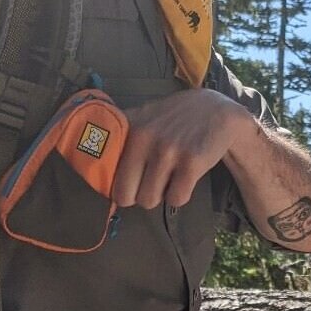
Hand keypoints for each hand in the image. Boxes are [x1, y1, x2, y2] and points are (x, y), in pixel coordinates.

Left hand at [112, 88, 252, 209]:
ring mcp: (169, 151)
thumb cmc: (174, 118)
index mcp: (130, 129)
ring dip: (160, 195)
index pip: (109, 176)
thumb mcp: (144, 116)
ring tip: (168, 178)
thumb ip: (120, 135)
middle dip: (138, 196)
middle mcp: (146, 139)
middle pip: (127, 196)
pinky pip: (176, 199)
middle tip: (150, 184)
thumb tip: (94, 163)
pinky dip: (180, 195)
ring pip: (150, 200)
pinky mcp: (192, 162)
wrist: (216, 111)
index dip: (119, 186)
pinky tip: (184, 179)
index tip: (129, 184)